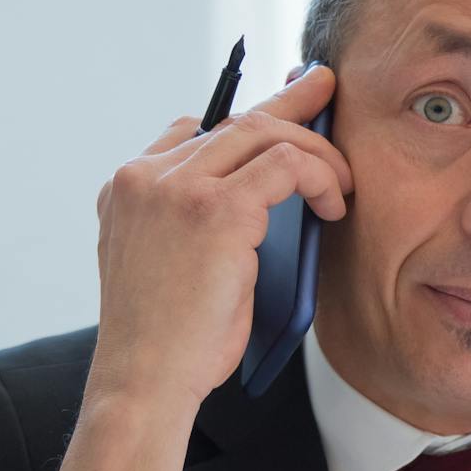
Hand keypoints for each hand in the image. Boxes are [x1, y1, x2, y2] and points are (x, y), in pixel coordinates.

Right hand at [85, 63, 348, 411]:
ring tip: (342, 182)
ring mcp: (175, 187)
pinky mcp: (213, 208)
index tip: (283, 113)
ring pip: (263, 131)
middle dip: (289, 103)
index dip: (244, 122)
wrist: (144, 381)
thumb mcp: (170, 266)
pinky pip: (286, 163)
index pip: (192, 131)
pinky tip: (333, 205)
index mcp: (127, 189)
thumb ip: (197, 222)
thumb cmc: (168, 342)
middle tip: (325, 89)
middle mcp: (145, 177)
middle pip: (232, 120)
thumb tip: (265, 196)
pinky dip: (319, 176)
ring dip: (314, 150)